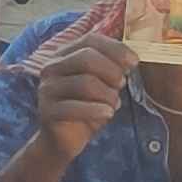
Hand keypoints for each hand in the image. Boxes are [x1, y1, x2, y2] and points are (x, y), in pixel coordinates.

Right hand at [29, 30, 132, 158]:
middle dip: (112, 71)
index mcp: (64, 55)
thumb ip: (111, 69)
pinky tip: (108, 114)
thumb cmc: (85, 108)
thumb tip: (130, 59)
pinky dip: (96, 110)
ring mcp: (47, 89)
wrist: (63, 140)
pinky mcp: (47, 111)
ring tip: (113, 105)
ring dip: (107, 95)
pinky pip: (75, 107)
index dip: (116, 49)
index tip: (134, 62)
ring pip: (84, 83)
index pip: (90, 40)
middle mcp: (52, 68)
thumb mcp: (102, 85)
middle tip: (121, 85)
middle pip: (86, 58)